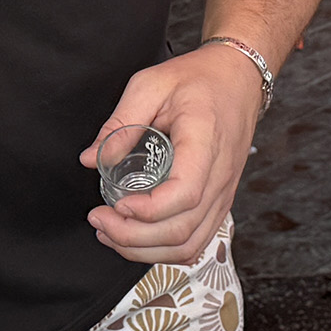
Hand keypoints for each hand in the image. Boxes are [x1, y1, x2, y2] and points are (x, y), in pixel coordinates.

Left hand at [79, 41, 262, 264]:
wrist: (239, 79)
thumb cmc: (199, 79)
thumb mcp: (151, 84)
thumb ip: (120, 122)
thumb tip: (92, 159)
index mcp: (205, 143)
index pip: (185, 194)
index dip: (147, 210)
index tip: (115, 204)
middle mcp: (220, 176)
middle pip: (182, 231)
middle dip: (134, 237)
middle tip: (98, 221)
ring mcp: (223, 193)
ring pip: (190, 246)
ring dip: (146, 251)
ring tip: (111, 234)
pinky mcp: (219, 201)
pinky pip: (197, 241)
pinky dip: (164, 251)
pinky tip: (137, 238)